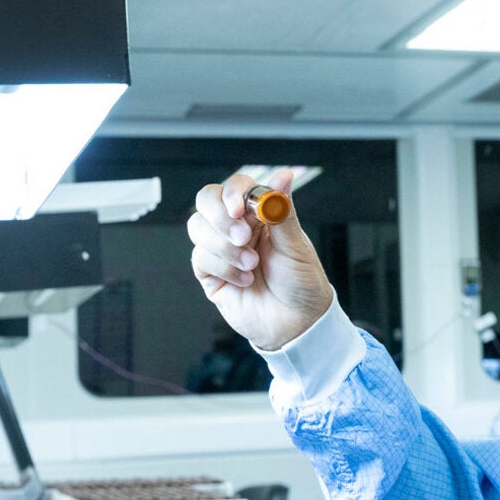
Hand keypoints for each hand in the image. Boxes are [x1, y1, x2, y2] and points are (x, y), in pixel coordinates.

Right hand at [188, 169, 333, 349]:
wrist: (297, 324)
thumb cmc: (301, 283)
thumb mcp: (296, 245)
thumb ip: (282, 210)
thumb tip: (283, 176)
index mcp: (260, 214)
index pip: (235, 187)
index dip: (231, 193)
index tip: (238, 208)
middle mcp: (237, 227)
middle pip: (207, 202)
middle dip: (220, 218)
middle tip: (243, 237)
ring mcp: (221, 249)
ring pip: (198, 228)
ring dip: (225, 247)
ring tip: (252, 265)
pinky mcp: (210, 273)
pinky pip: (201, 258)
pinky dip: (225, 268)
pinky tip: (245, 280)